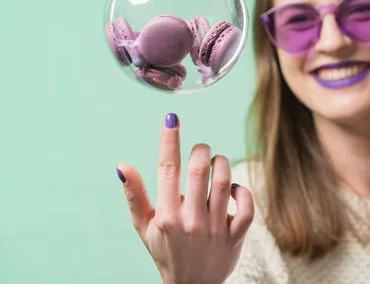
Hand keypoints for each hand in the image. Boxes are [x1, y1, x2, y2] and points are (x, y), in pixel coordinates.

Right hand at [116, 113, 254, 283]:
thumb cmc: (165, 251)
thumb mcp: (143, 227)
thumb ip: (134, 195)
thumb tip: (122, 165)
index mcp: (166, 216)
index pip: (167, 169)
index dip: (169, 139)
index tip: (171, 118)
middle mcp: (191, 221)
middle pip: (199, 169)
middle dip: (201, 150)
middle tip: (200, 151)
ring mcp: (216, 229)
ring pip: (226, 182)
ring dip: (222, 164)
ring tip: (216, 165)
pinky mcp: (237, 236)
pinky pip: (247, 205)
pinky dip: (243, 190)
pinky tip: (234, 189)